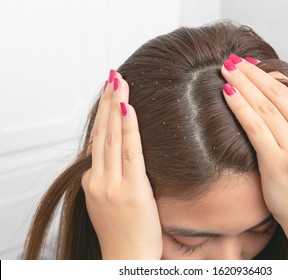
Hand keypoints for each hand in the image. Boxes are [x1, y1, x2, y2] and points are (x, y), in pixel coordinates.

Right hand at [81, 70, 161, 258]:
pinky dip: (127, 129)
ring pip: (111, 137)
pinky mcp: (131, 190)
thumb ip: (113, 178)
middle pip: (101, 133)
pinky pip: (129, 152)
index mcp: (94, 181)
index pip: (97, 141)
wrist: (125, 260)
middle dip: (107, 102)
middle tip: (112, 77)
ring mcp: (112, 184)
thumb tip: (122, 158)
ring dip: (115, 107)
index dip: (102, 115)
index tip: (108, 94)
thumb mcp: (110, 202)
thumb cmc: (124, 234)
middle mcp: (98, 179)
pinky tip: (128, 109)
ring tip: (119, 83)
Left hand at [221, 55, 287, 258]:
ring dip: (243, 85)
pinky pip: (255, 127)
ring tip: (225, 69)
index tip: (250, 65)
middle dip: (252, 74)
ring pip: (264, 107)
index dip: (267, 76)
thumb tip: (269, 102)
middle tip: (232, 60)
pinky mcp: (278, 162)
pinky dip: (240, 108)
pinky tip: (227, 94)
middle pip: (276, 94)